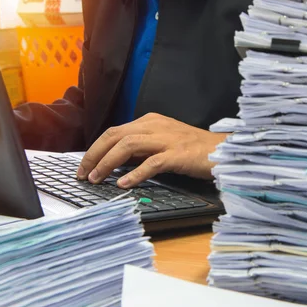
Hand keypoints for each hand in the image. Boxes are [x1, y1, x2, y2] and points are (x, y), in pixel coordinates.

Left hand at [76, 113, 226, 187]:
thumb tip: (116, 162)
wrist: (223, 150)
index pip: (114, 131)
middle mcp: (156, 126)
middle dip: (94, 155)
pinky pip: (151, 163)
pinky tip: (124, 184)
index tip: (84, 166)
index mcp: (150, 121)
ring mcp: (167, 139)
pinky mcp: (178, 154)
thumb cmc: (195, 149)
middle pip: (115, 135)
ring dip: (107, 163)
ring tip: (97, 178)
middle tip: (83, 174)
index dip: (95, 148)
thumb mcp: (164, 142)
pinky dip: (134, 174)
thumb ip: (142, 148)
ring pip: (128, 146)